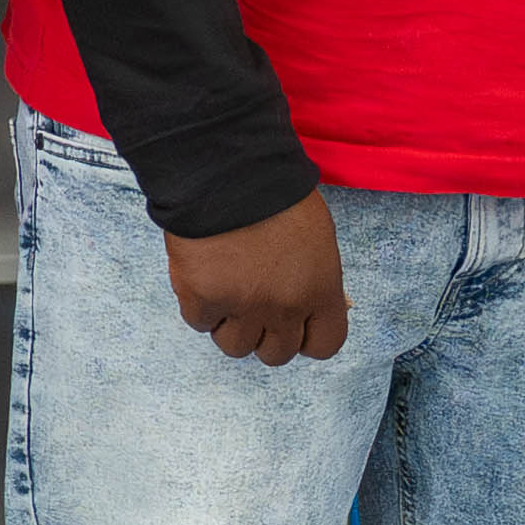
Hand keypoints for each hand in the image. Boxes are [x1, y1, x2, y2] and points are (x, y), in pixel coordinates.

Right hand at [166, 191, 349, 366]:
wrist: (229, 170)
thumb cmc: (277, 193)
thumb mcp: (318, 237)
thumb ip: (315, 278)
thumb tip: (312, 303)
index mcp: (320, 290)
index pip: (325, 345)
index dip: (307, 337)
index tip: (295, 325)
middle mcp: (285, 307)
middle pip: (276, 354)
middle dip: (265, 334)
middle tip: (255, 303)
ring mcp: (242, 307)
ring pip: (235, 347)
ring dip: (230, 324)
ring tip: (227, 289)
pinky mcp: (202, 299)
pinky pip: (199, 323)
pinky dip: (200, 305)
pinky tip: (205, 275)